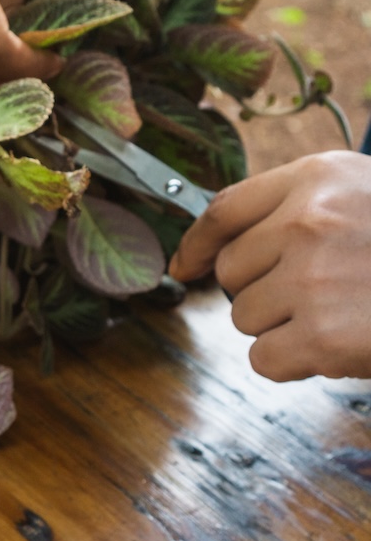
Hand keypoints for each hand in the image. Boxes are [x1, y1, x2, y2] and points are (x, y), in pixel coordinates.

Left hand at [168, 151, 370, 381]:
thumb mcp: (362, 195)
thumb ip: (295, 208)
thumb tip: (208, 254)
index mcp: (317, 178)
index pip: (224, 210)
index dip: (197, 243)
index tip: (186, 265)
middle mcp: (308, 222)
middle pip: (232, 272)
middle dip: (264, 288)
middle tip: (322, 290)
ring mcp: (314, 279)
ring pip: (246, 317)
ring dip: (283, 325)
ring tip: (343, 311)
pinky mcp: (323, 337)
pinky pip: (264, 359)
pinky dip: (294, 362)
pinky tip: (339, 343)